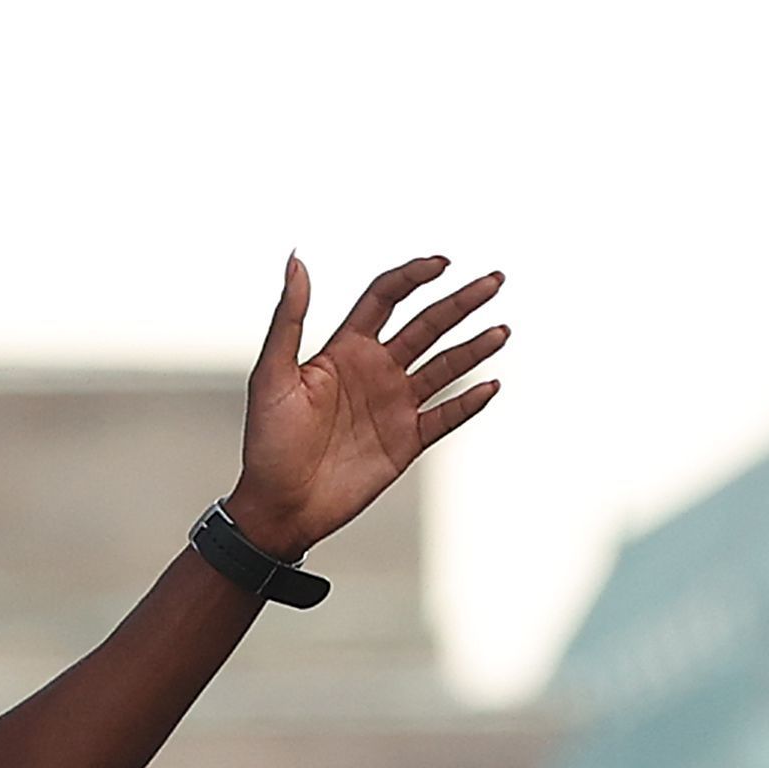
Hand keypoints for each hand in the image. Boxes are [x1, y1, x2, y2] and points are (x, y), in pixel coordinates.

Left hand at [227, 252, 506, 562]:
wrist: (279, 506)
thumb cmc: (267, 442)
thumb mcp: (272, 375)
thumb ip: (288, 319)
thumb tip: (295, 261)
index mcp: (345, 350)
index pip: (386, 298)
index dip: (413, 276)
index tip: (441, 263)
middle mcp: (375, 371)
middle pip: (427, 325)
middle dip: (461, 302)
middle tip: (495, 280)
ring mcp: (394, 405)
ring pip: (444, 366)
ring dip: (474, 347)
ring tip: (501, 331)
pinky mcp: (406, 440)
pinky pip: (446, 415)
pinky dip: (469, 402)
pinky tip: (490, 385)